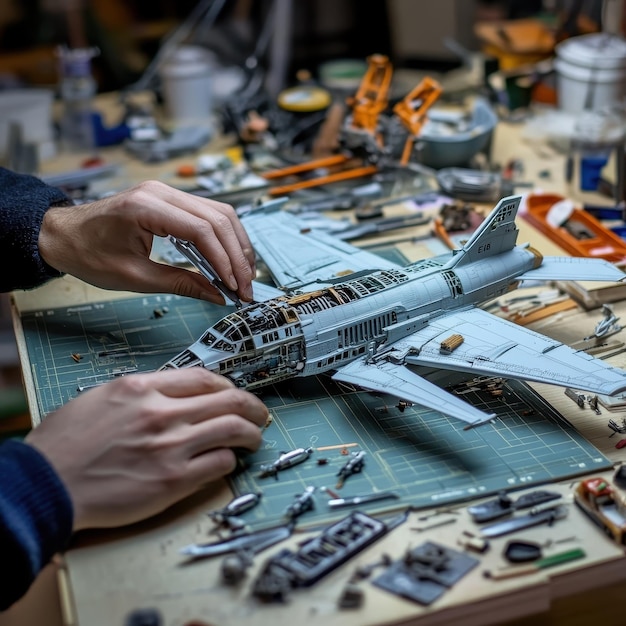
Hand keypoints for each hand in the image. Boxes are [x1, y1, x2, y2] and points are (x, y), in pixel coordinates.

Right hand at [26, 368, 267, 529]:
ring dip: (251, 433)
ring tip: (254, 438)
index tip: (234, 392)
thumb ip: (142, 393)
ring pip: (232, 429)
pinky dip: (229, 460)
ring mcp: (170, 446)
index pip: (203, 378)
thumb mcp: (102, 398)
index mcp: (143, 387)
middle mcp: (161, 412)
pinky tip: (227, 461)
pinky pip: (219, 463)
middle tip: (260, 413)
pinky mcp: (173, 480)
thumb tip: (174, 396)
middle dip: (252, 405)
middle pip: (228, 399)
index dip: (227, 384)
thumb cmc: (66, 443)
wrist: (46, 484)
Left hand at [38, 180, 255, 303]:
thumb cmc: (89, 255)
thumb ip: (181, 284)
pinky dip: (224, 238)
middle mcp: (161, 192)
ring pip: (220, 213)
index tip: (235, 287)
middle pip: (218, 218)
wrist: (62, 235)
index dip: (225, 261)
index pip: (202, 230)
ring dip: (236, 245)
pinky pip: (208, 214)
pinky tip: (230, 259)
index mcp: (147, 207)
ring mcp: (167, 192)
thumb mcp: (135, 277)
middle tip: (246, 286)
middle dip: (237, 255)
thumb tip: (218, 296)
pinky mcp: (170, 199)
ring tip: (244, 275)